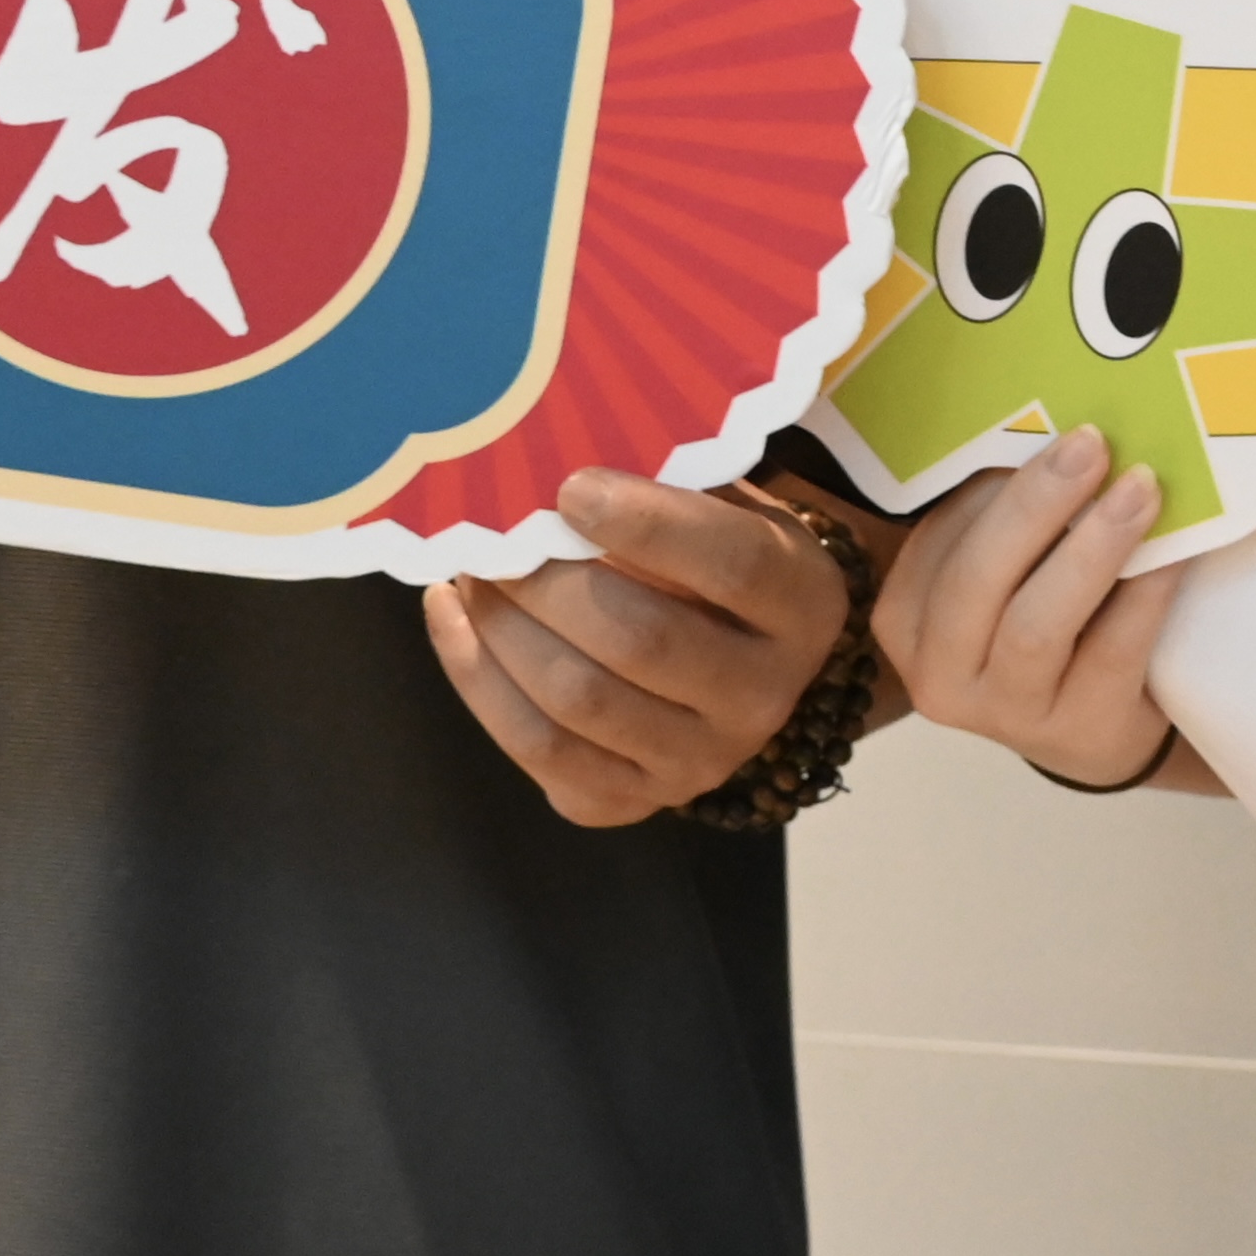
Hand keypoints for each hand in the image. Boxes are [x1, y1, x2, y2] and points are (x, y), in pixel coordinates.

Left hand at [424, 468, 855, 826]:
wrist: (733, 665)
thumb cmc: (716, 556)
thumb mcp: (725, 507)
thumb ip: (667, 482)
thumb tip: (560, 454)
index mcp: (805, 606)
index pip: (735, 565)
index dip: (650, 525)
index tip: (570, 487)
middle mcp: (764, 697)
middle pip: (643, 641)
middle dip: (548, 582)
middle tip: (491, 533)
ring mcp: (698, 763)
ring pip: (579, 701)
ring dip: (503, 626)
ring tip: (469, 570)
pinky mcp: (629, 801)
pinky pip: (537, 750)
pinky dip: (476, 678)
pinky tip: (451, 616)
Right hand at [874, 424, 1192, 793]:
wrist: (1093, 726)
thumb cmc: (1045, 621)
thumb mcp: (1006, 573)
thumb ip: (1009, 516)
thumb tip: (1062, 429)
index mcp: (907, 616)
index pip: (940, 540)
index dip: (993, 482)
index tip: (1050, 425)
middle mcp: (939, 673)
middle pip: (975, 582)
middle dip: (1035, 505)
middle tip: (1091, 444)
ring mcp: (1006, 713)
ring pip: (1037, 625)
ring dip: (1093, 548)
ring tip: (1141, 489)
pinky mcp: (1078, 730)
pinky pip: (1111, 652)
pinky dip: (1144, 593)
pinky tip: (1174, 550)